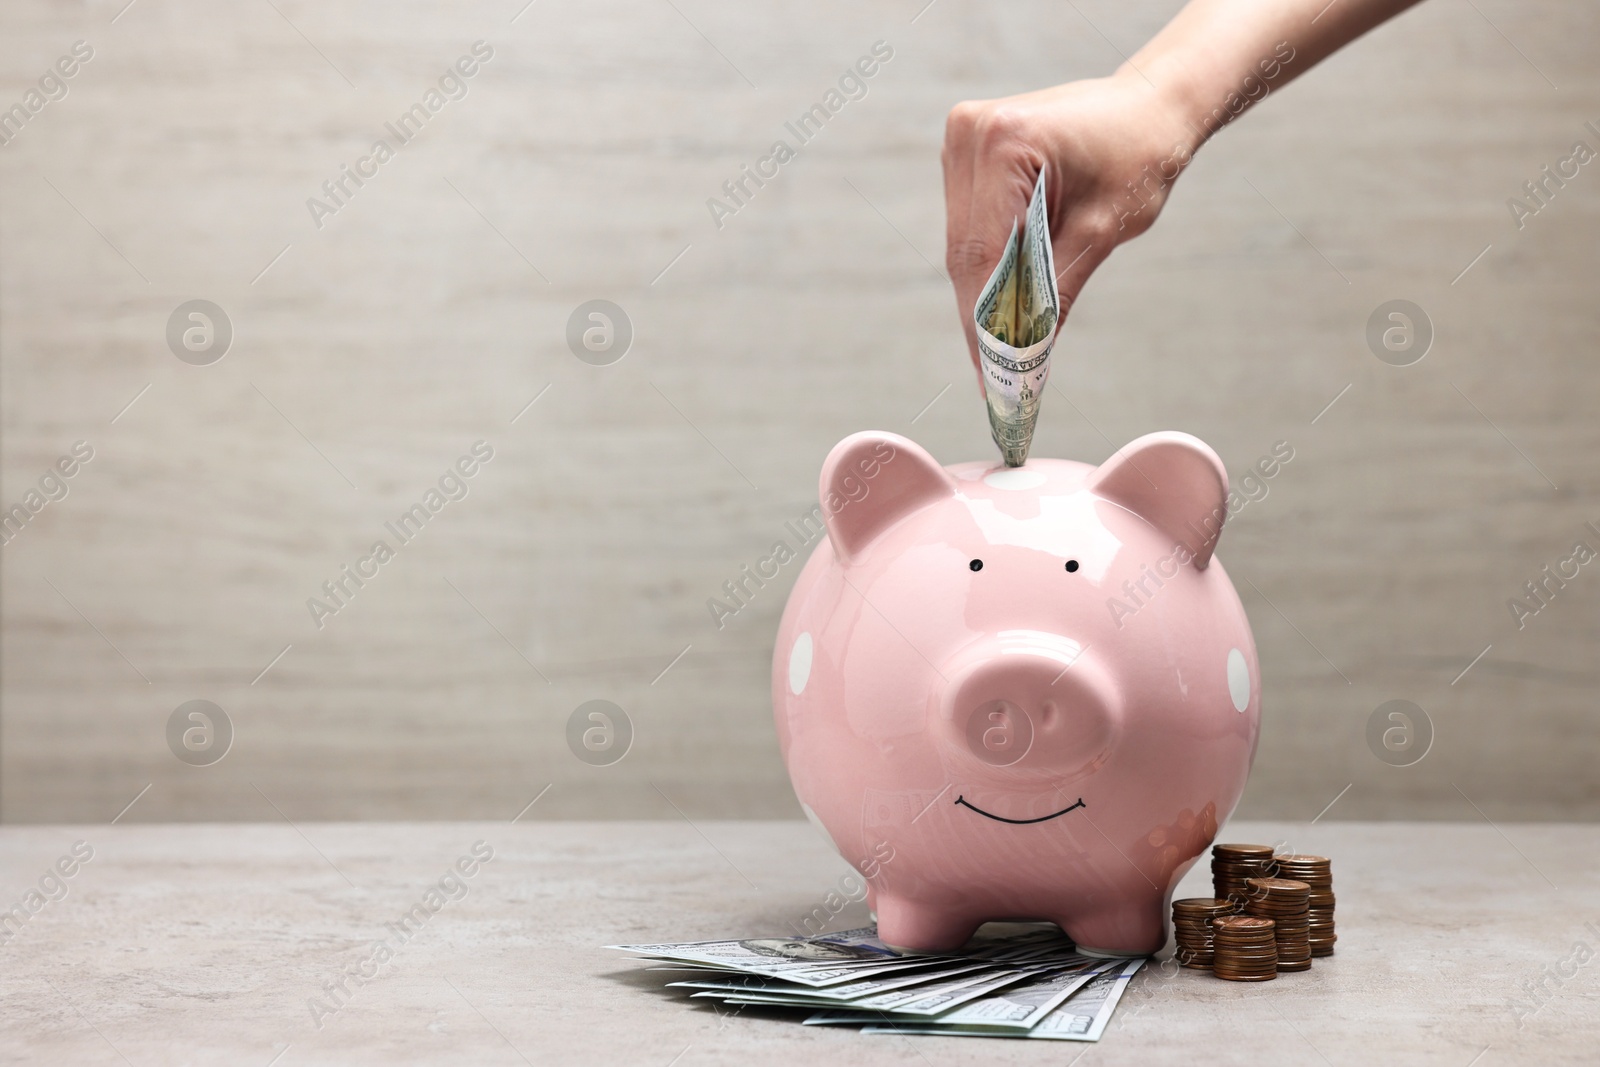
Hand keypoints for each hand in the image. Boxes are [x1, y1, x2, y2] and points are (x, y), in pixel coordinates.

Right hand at [942, 71, 1198, 376]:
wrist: (1149, 105)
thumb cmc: (1138, 155)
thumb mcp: (1103, 230)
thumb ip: (1056, 292)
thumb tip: (1026, 355)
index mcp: (1006, 142)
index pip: (984, 252)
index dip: (986, 322)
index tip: (992, 376)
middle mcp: (971, 134)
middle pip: (965, 252)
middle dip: (981, 318)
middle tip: (993, 377)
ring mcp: (963, 139)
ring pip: (962, 245)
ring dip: (980, 297)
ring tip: (997, 353)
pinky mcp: (966, 152)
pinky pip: (969, 226)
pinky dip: (986, 267)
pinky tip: (999, 307)